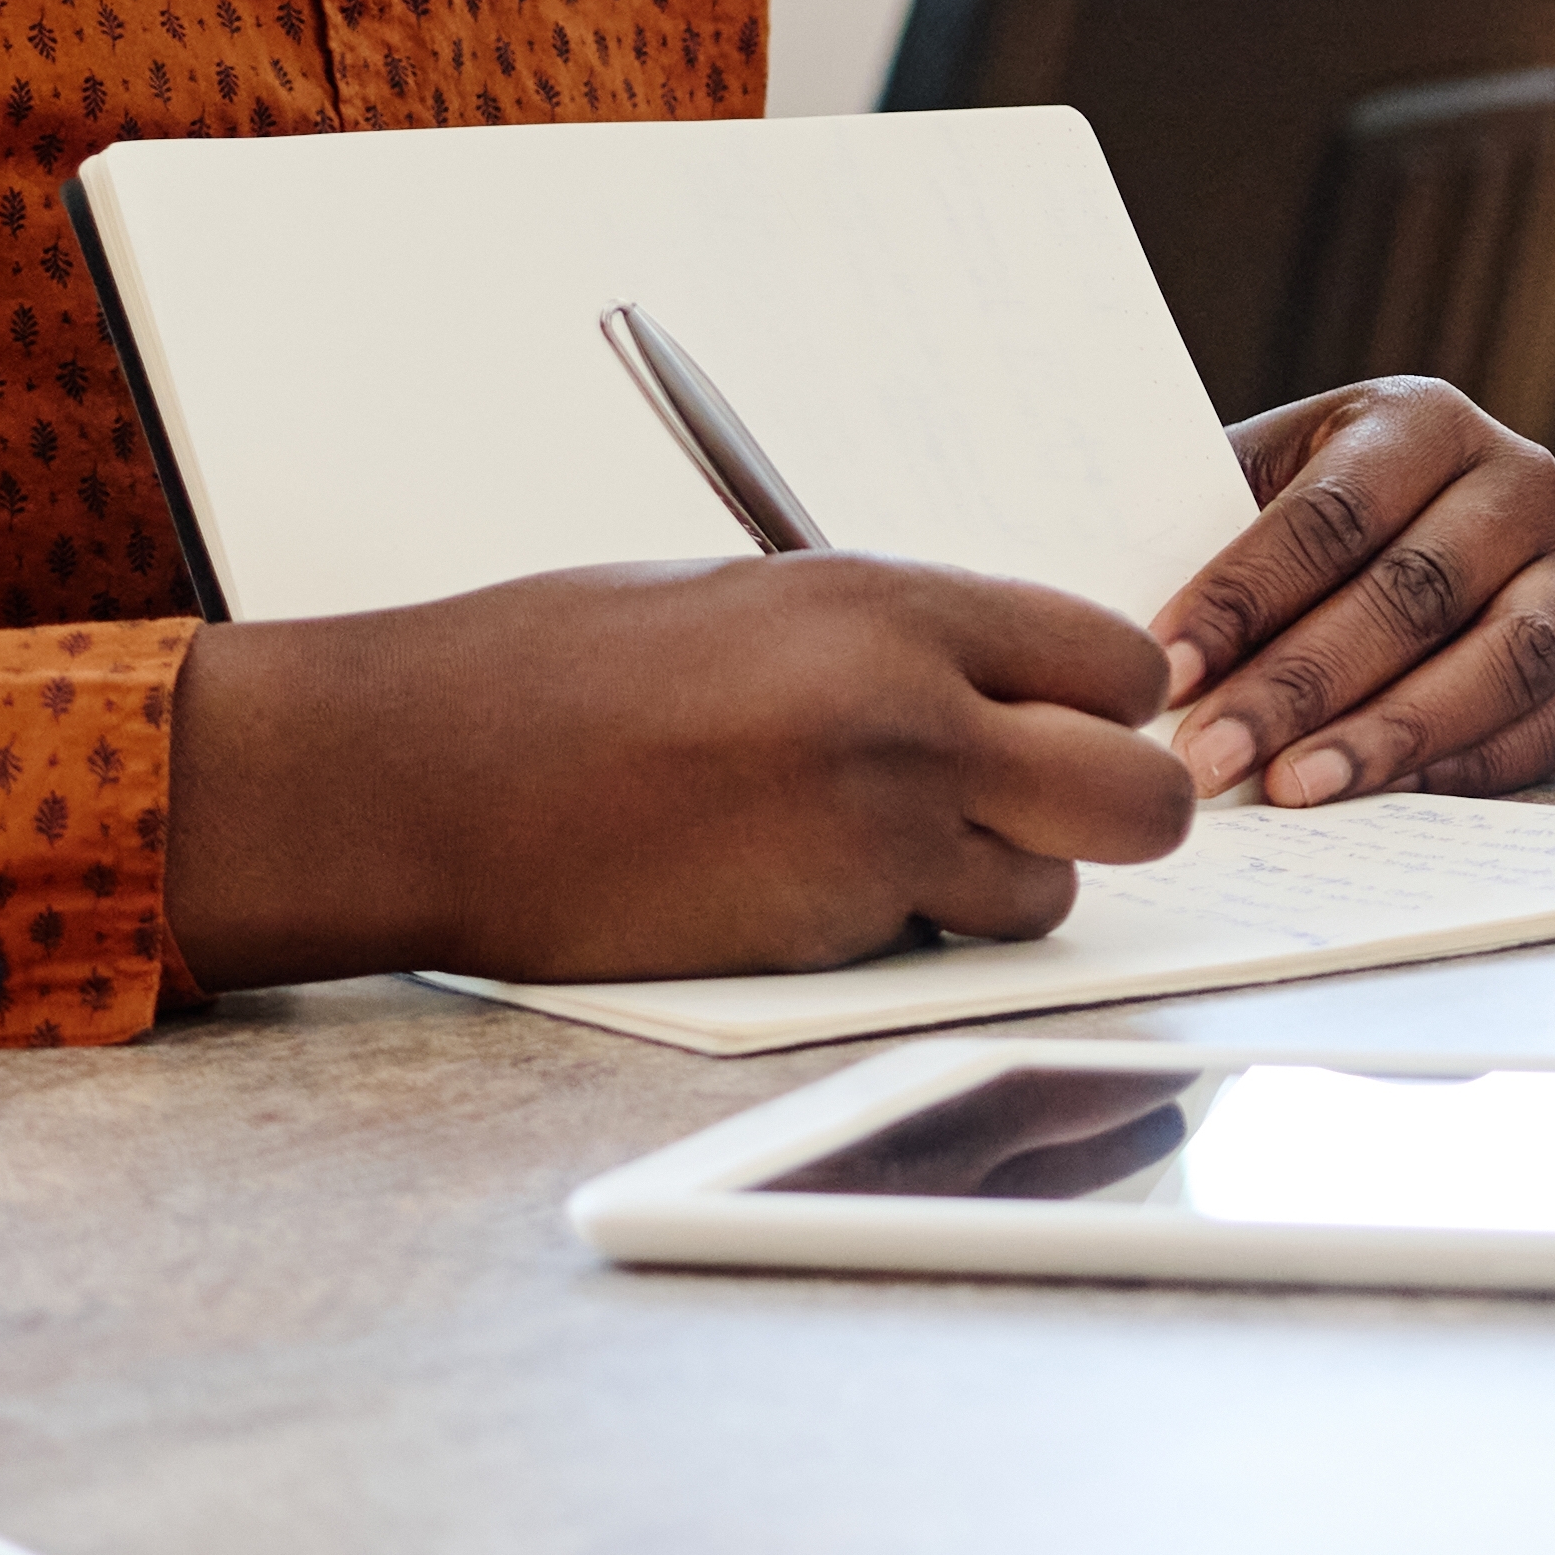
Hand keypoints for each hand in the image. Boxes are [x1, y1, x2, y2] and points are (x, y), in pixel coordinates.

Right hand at [168, 561, 1201, 988]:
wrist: (411, 774)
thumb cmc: (553, 676)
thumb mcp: (755, 605)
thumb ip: (898, 642)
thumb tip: (1004, 687)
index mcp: (896, 606)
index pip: (1116, 663)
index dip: (1103, 707)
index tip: (1059, 725)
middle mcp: (914, 711)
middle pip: (1142, 794)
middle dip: (1111, 814)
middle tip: (1038, 815)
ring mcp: (876, 832)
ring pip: (1049, 893)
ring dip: (999, 889)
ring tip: (880, 856)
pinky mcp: (824, 935)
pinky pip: (939, 949)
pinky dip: (906, 939)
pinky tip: (803, 896)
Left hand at [1161, 378, 1554, 804]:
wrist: (1383, 542)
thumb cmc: (1288, 524)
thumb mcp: (1244, 487)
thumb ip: (1191, 533)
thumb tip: (1109, 621)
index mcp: (1423, 421)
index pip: (1336, 512)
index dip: (1246, 595)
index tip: (1164, 668)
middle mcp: (1516, 485)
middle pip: (1417, 592)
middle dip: (1301, 683)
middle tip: (1209, 755)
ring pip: (1503, 662)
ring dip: (1390, 734)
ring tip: (1291, 789)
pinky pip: (1550, 728)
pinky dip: (1467, 769)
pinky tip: (1379, 798)